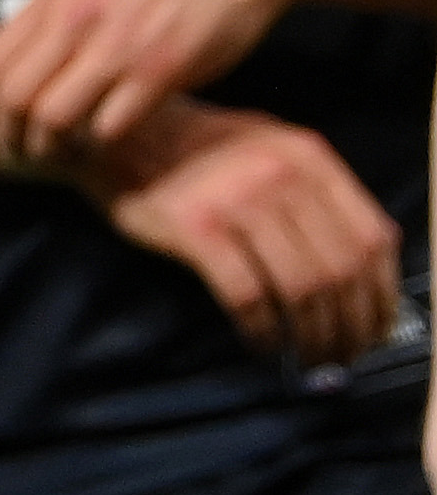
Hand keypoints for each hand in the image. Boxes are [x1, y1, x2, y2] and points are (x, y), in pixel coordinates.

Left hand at [0, 0, 307, 159]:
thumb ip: (58, 10)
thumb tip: (28, 47)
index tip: (5, 121)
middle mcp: (77, 20)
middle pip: (15, 95)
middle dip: (12, 133)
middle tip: (23, 153)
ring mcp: (117, 47)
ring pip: (55, 116)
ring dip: (53, 146)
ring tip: (61, 155)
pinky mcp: (160, 72)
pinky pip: (110, 125)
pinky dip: (101, 143)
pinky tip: (107, 143)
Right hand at [75, 99, 401, 368]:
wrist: (111, 136)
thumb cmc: (191, 152)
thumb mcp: (264, 149)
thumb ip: (313, 193)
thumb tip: (364, 268)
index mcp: (307, 156)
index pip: (373, 238)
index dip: (383, 294)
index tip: (377, 329)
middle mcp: (280, 173)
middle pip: (341, 271)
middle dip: (348, 326)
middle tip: (342, 357)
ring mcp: (237, 198)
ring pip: (301, 289)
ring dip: (309, 336)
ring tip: (305, 358)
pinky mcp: (196, 228)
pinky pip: (247, 296)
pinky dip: (262, 330)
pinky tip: (260, 344)